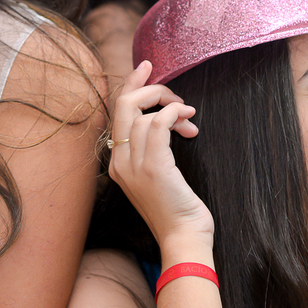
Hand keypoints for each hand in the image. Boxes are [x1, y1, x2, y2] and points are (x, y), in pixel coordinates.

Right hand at [107, 61, 210, 248]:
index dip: (131, 87)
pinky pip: (158, 123)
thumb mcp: (160, 177)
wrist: (183, 238)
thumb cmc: (177, 210)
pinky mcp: (153, 167)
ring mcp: (134, 165)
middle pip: (124, 106)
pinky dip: (174, 114)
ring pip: (142, 113)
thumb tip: (167, 121)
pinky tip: (188, 121)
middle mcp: (120, 162)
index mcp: (118, 164)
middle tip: (171, 88)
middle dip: (146, 86)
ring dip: (171, 106)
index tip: (146, 69)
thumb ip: (155, 151)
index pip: (118, 114)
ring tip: (189, 118)